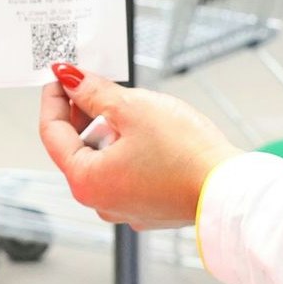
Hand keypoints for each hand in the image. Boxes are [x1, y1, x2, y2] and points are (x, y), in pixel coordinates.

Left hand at [40, 63, 238, 229]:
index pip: (51, 133)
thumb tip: (71, 79)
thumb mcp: (133, 108)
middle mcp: (100, 202)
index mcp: (86, 181)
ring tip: (134, 110)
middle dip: (86, 115)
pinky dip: (130, 150)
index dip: (54, 98)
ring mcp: (125, 208)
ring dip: (110, 132)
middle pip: (77, 148)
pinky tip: (152, 134)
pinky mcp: (149, 208)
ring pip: (104, 160)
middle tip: (101, 86)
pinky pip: (127, 173)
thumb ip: (94, 92)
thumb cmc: (186, 154)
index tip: (62, 75)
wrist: (231, 190)